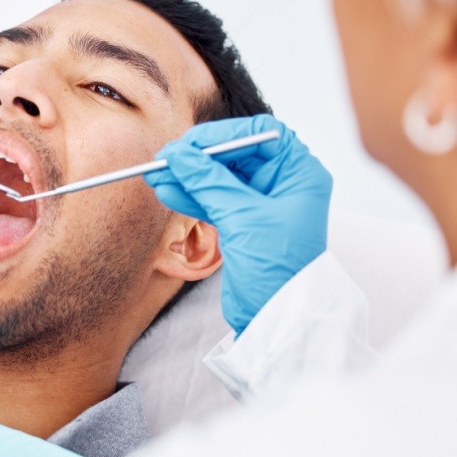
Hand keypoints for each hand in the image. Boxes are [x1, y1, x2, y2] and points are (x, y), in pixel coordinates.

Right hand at [144, 115, 331, 334]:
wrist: (276, 320)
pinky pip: (213, 200)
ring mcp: (262, 204)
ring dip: (188, 177)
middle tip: (165, 160)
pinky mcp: (243, 223)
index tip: (189, 144)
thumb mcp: (242, 219)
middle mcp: (284, 183)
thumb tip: (180, 156)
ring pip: (219, 179)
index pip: (259, 136)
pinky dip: (191, 196)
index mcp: (300, 173)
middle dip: (197, 158)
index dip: (222, 136)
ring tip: (157, 177)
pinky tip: (168, 192)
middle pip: (235, 156)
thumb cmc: (279, 272)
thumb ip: (209, 182)